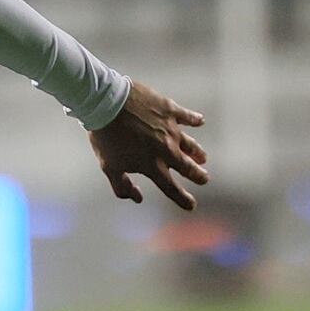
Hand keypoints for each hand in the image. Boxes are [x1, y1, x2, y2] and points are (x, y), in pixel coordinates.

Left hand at [88, 81, 210, 209]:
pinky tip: (200, 121)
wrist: (107, 104)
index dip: (182, 199)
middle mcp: (166, 150)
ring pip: (191, 145)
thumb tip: (138, 198)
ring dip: (197, 152)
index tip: (191, 206)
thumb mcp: (109, 167)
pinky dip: (194, 119)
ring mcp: (170, 129)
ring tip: (203, 158)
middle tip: (204, 179)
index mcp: (152, 165)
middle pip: (187, 167)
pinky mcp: (170, 110)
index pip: (171, 188)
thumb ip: (122, 186)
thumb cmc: (105, 137)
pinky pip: (187, 116)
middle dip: (198, 175)